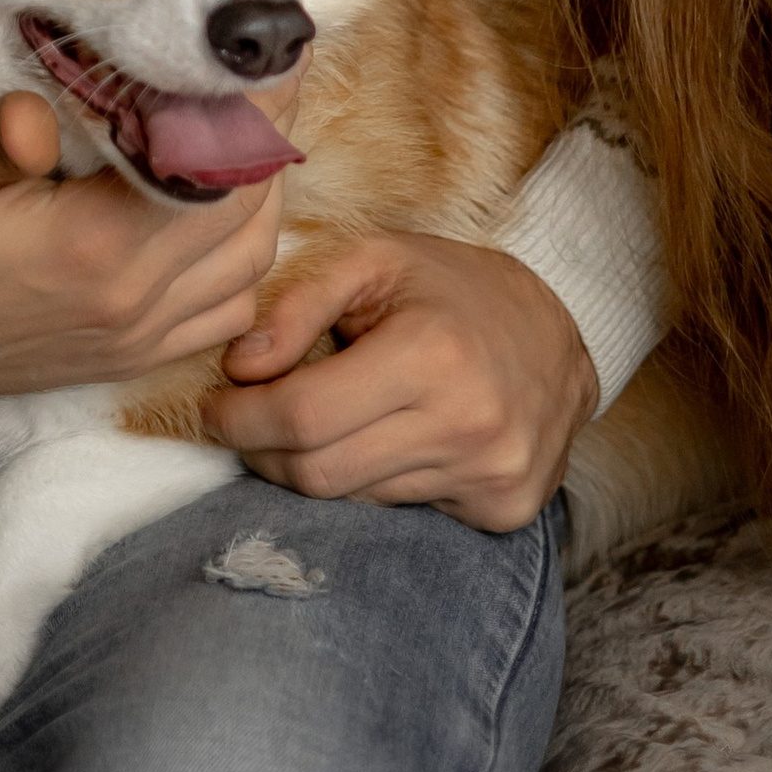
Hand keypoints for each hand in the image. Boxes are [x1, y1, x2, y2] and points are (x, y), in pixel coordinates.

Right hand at [0, 94, 285, 411]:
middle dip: (270, 137)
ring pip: (249, 265)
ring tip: (251, 128)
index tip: (271, 51)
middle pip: (249, 214)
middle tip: (272, 71)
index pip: (216, 172)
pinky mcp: (127, 354)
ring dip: (262, 194)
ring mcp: (134, 337)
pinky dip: (242, 258)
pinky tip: (222, 210)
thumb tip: (37, 113)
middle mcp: (132, 303)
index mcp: (95, 250)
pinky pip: (223, 312)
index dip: (256, 109)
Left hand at [205, 232, 596, 525]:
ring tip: (305, 423)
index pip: (303, 415)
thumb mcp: (375, 260)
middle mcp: (467, 424)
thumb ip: (299, 306)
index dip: (239, 418)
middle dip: (259, 452)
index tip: (211, 407)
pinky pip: (399, 511)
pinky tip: (373, 441)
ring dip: (310, 467)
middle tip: (237, 423)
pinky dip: (367, 481)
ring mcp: (491, 476)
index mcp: (431, 353)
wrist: (559, 333)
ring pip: (354, 499)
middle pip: (319, 472)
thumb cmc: (451, 287)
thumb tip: (238, 365)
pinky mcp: (504, 510)